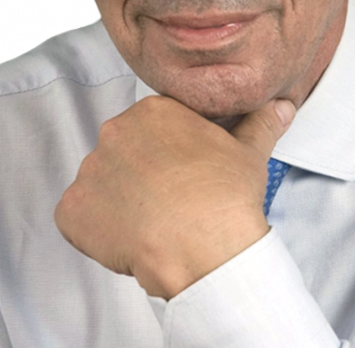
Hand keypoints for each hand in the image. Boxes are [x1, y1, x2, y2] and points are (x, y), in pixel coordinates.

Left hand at [54, 94, 295, 298]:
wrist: (202, 247)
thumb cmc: (224, 197)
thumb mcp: (249, 152)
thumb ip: (261, 122)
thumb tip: (282, 106)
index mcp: (152, 110)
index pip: (154, 126)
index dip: (170, 153)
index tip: (184, 173)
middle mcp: (114, 132)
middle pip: (125, 151)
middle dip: (142, 173)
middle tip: (170, 199)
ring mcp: (90, 170)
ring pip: (102, 183)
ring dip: (119, 200)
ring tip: (152, 222)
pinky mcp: (72, 210)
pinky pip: (78, 217)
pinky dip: (96, 230)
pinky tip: (128, 239)